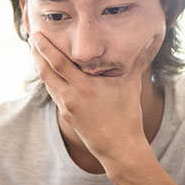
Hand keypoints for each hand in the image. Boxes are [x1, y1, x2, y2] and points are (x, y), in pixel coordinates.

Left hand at [30, 31, 156, 172]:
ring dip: (41, 67)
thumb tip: (151, 39)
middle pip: (45, 72)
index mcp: (84, 87)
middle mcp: (70, 97)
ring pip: (48, 84)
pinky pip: (55, 94)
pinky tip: (52, 74)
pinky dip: (50, 81)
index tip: (37, 35)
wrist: (119, 149)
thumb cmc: (127, 117)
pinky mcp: (67, 117)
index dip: (45, 48)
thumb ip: (137, 60)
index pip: (57, 63)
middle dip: (37, 55)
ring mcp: (66, 108)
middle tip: (33, 39)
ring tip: (39, 53)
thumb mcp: (132, 86)